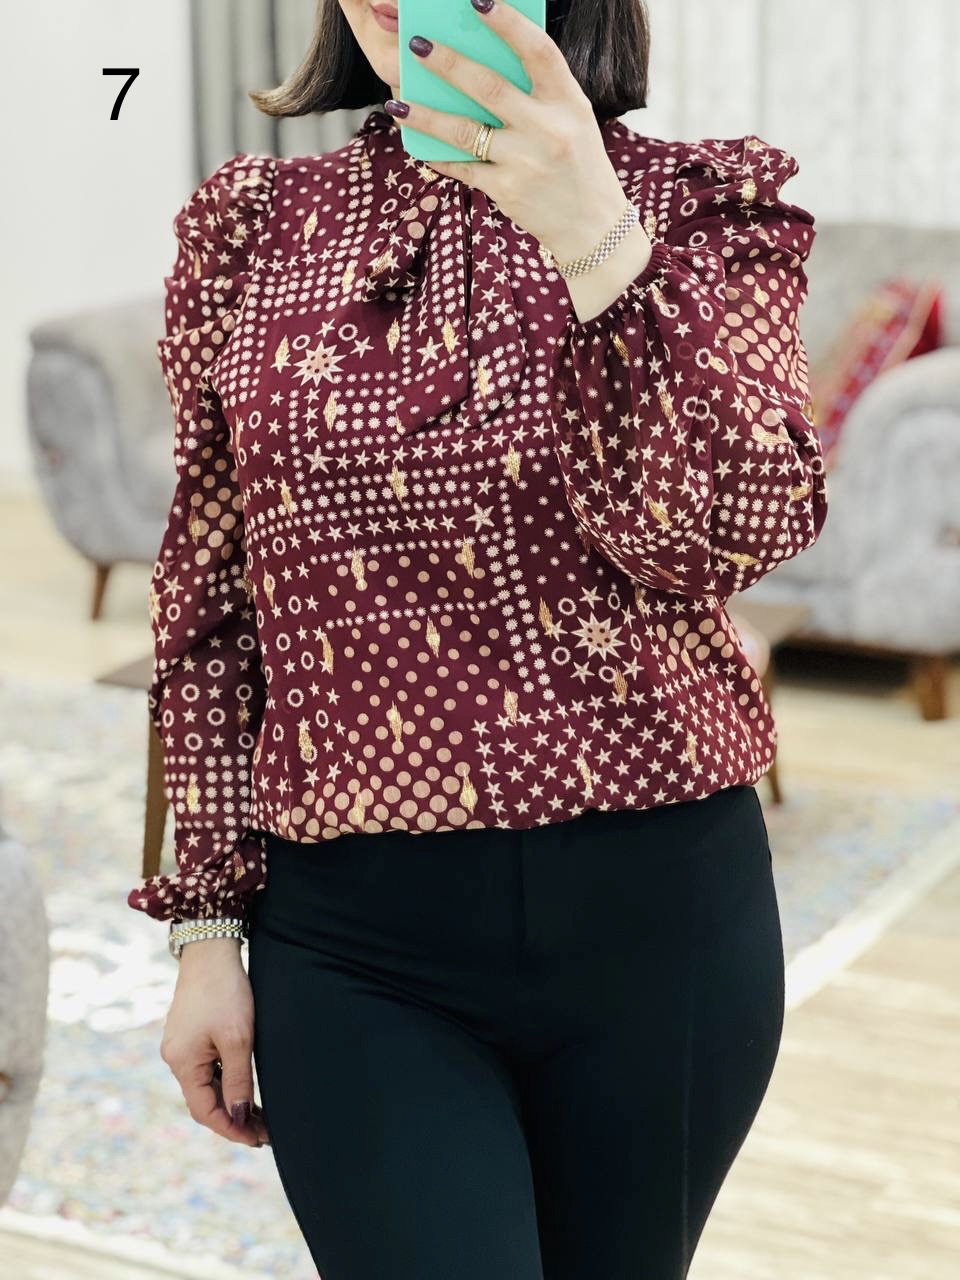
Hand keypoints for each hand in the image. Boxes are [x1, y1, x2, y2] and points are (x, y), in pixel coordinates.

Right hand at [160, 939, 270, 1147]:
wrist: (211, 950)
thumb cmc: (225, 992)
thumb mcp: (238, 1039)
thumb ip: (238, 1081)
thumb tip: (238, 1117)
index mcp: (182, 1063)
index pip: (205, 1111)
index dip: (231, 1129)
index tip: (257, 1140)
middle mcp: (176, 1058)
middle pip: (204, 1100)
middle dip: (233, 1117)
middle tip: (265, 1131)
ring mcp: (181, 1045)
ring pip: (206, 1084)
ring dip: (230, 1100)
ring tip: (260, 1114)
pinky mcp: (189, 1034)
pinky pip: (207, 1068)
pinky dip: (225, 1081)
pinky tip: (244, 1086)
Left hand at [389, 0, 649, 265]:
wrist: (592, 227)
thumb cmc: (579, 163)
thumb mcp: (573, 119)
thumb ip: (539, 92)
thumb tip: (485, 61)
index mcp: (568, 102)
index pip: (538, 51)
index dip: (508, 23)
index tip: (478, 1)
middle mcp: (547, 129)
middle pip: (489, 87)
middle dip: (448, 63)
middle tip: (417, 44)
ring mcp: (525, 162)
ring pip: (464, 131)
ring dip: (426, 115)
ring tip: (398, 102)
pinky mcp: (506, 191)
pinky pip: (463, 167)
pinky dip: (438, 155)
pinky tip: (417, 144)